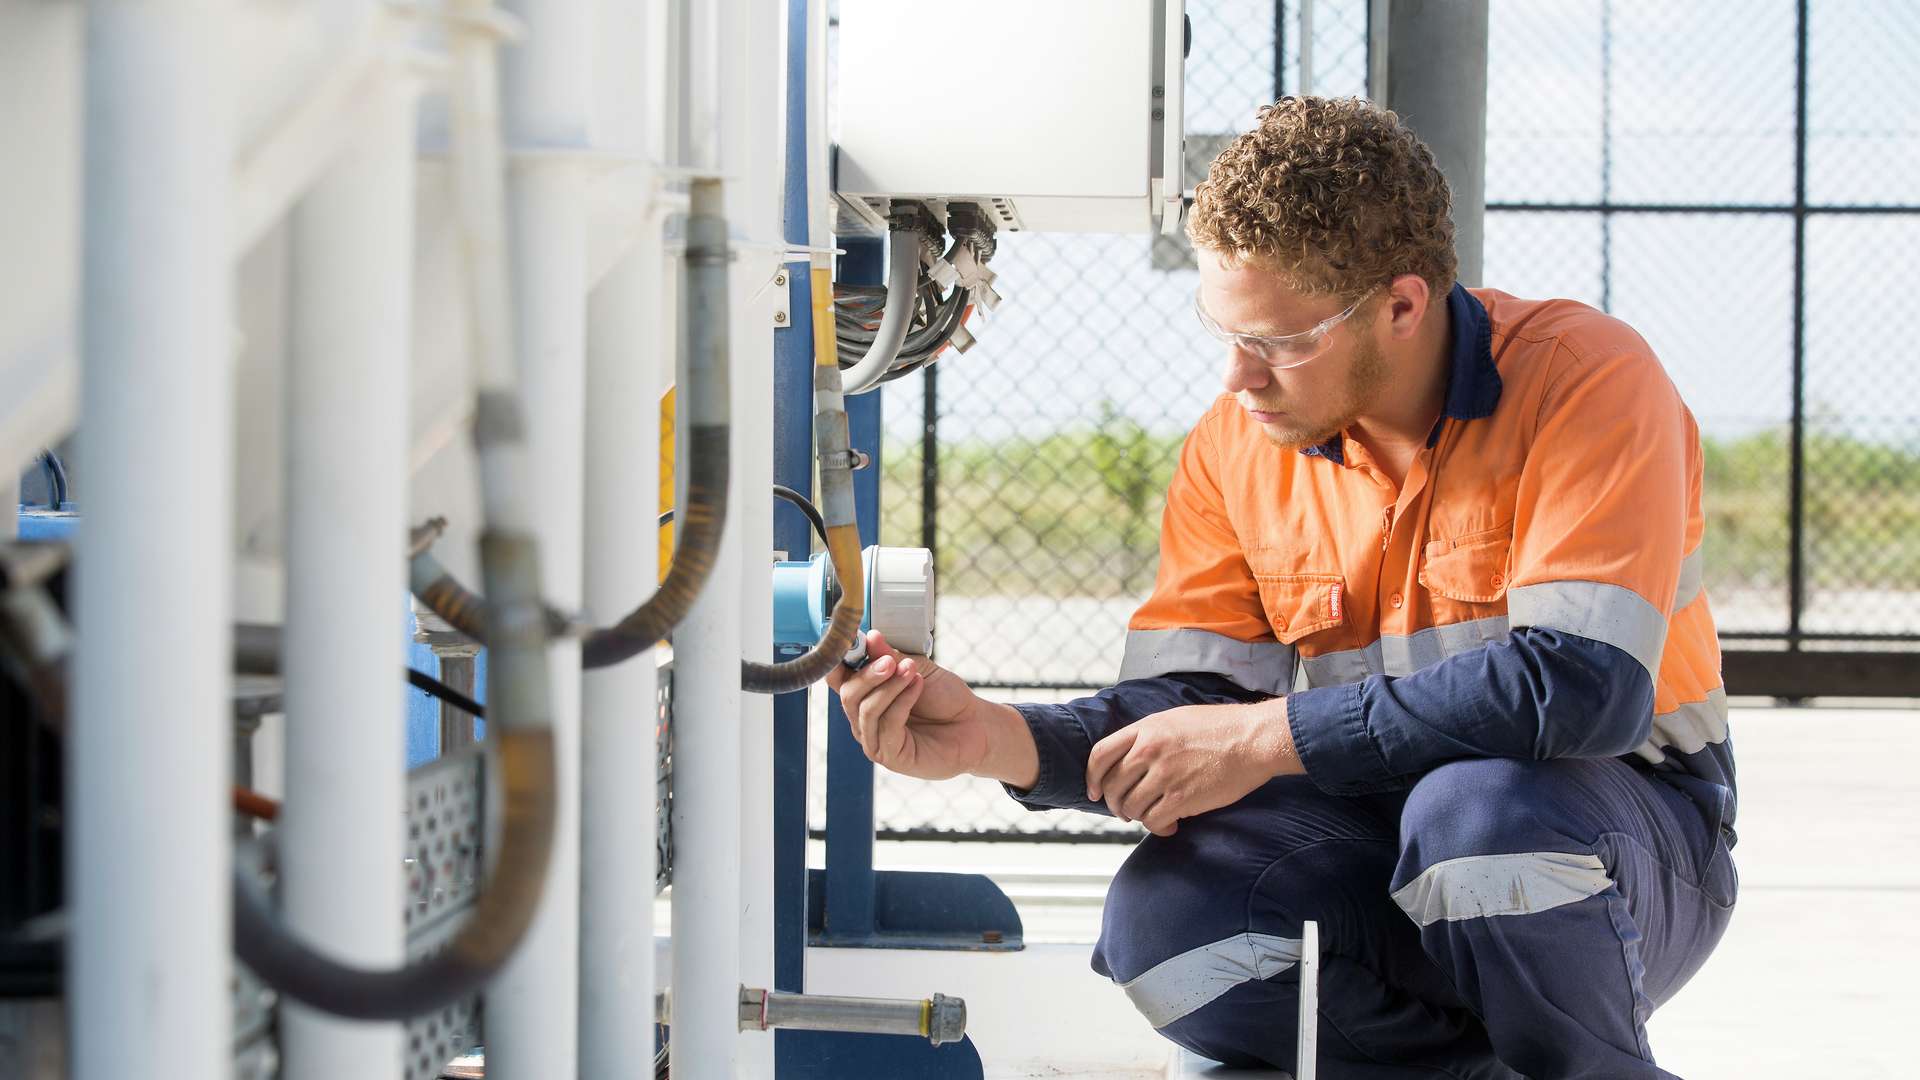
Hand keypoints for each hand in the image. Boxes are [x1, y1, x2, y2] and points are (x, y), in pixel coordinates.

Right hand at [826, 630, 1024, 783]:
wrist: (975, 725)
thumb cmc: (945, 698)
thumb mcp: (917, 668)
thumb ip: (891, 656)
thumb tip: (870, 637)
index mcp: (865, 695)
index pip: (836, 678)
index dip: (837, 659)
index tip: (852, 640)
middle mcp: (863, 720)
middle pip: (848, 695)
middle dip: (869, 675)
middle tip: (891, 661)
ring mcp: (875, 740)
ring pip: (866, 711)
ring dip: (889, 687)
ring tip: (912, 672)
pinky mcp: (891, 757)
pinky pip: (887, 726)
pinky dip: (901, 702)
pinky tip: (917, 687)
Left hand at [1085, 699, 1299, 836]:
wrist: (1253, 739)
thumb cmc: (1220, 728)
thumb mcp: (1175, 719)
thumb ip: (1149, 736)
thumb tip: (1131, 758)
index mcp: (1145, 729)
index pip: (1100, 755)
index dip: (1092, 777)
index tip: (1094, 791)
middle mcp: (1149, 751)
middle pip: (1111, 786)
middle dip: (1114, 804)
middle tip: (1124, 810)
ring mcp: (1164, 775)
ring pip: (1130, 807)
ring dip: (1136, 817)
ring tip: (1150, 817)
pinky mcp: (1181, 798)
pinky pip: (1153, 821)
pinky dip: (1158, 828)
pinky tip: (1170, 826)